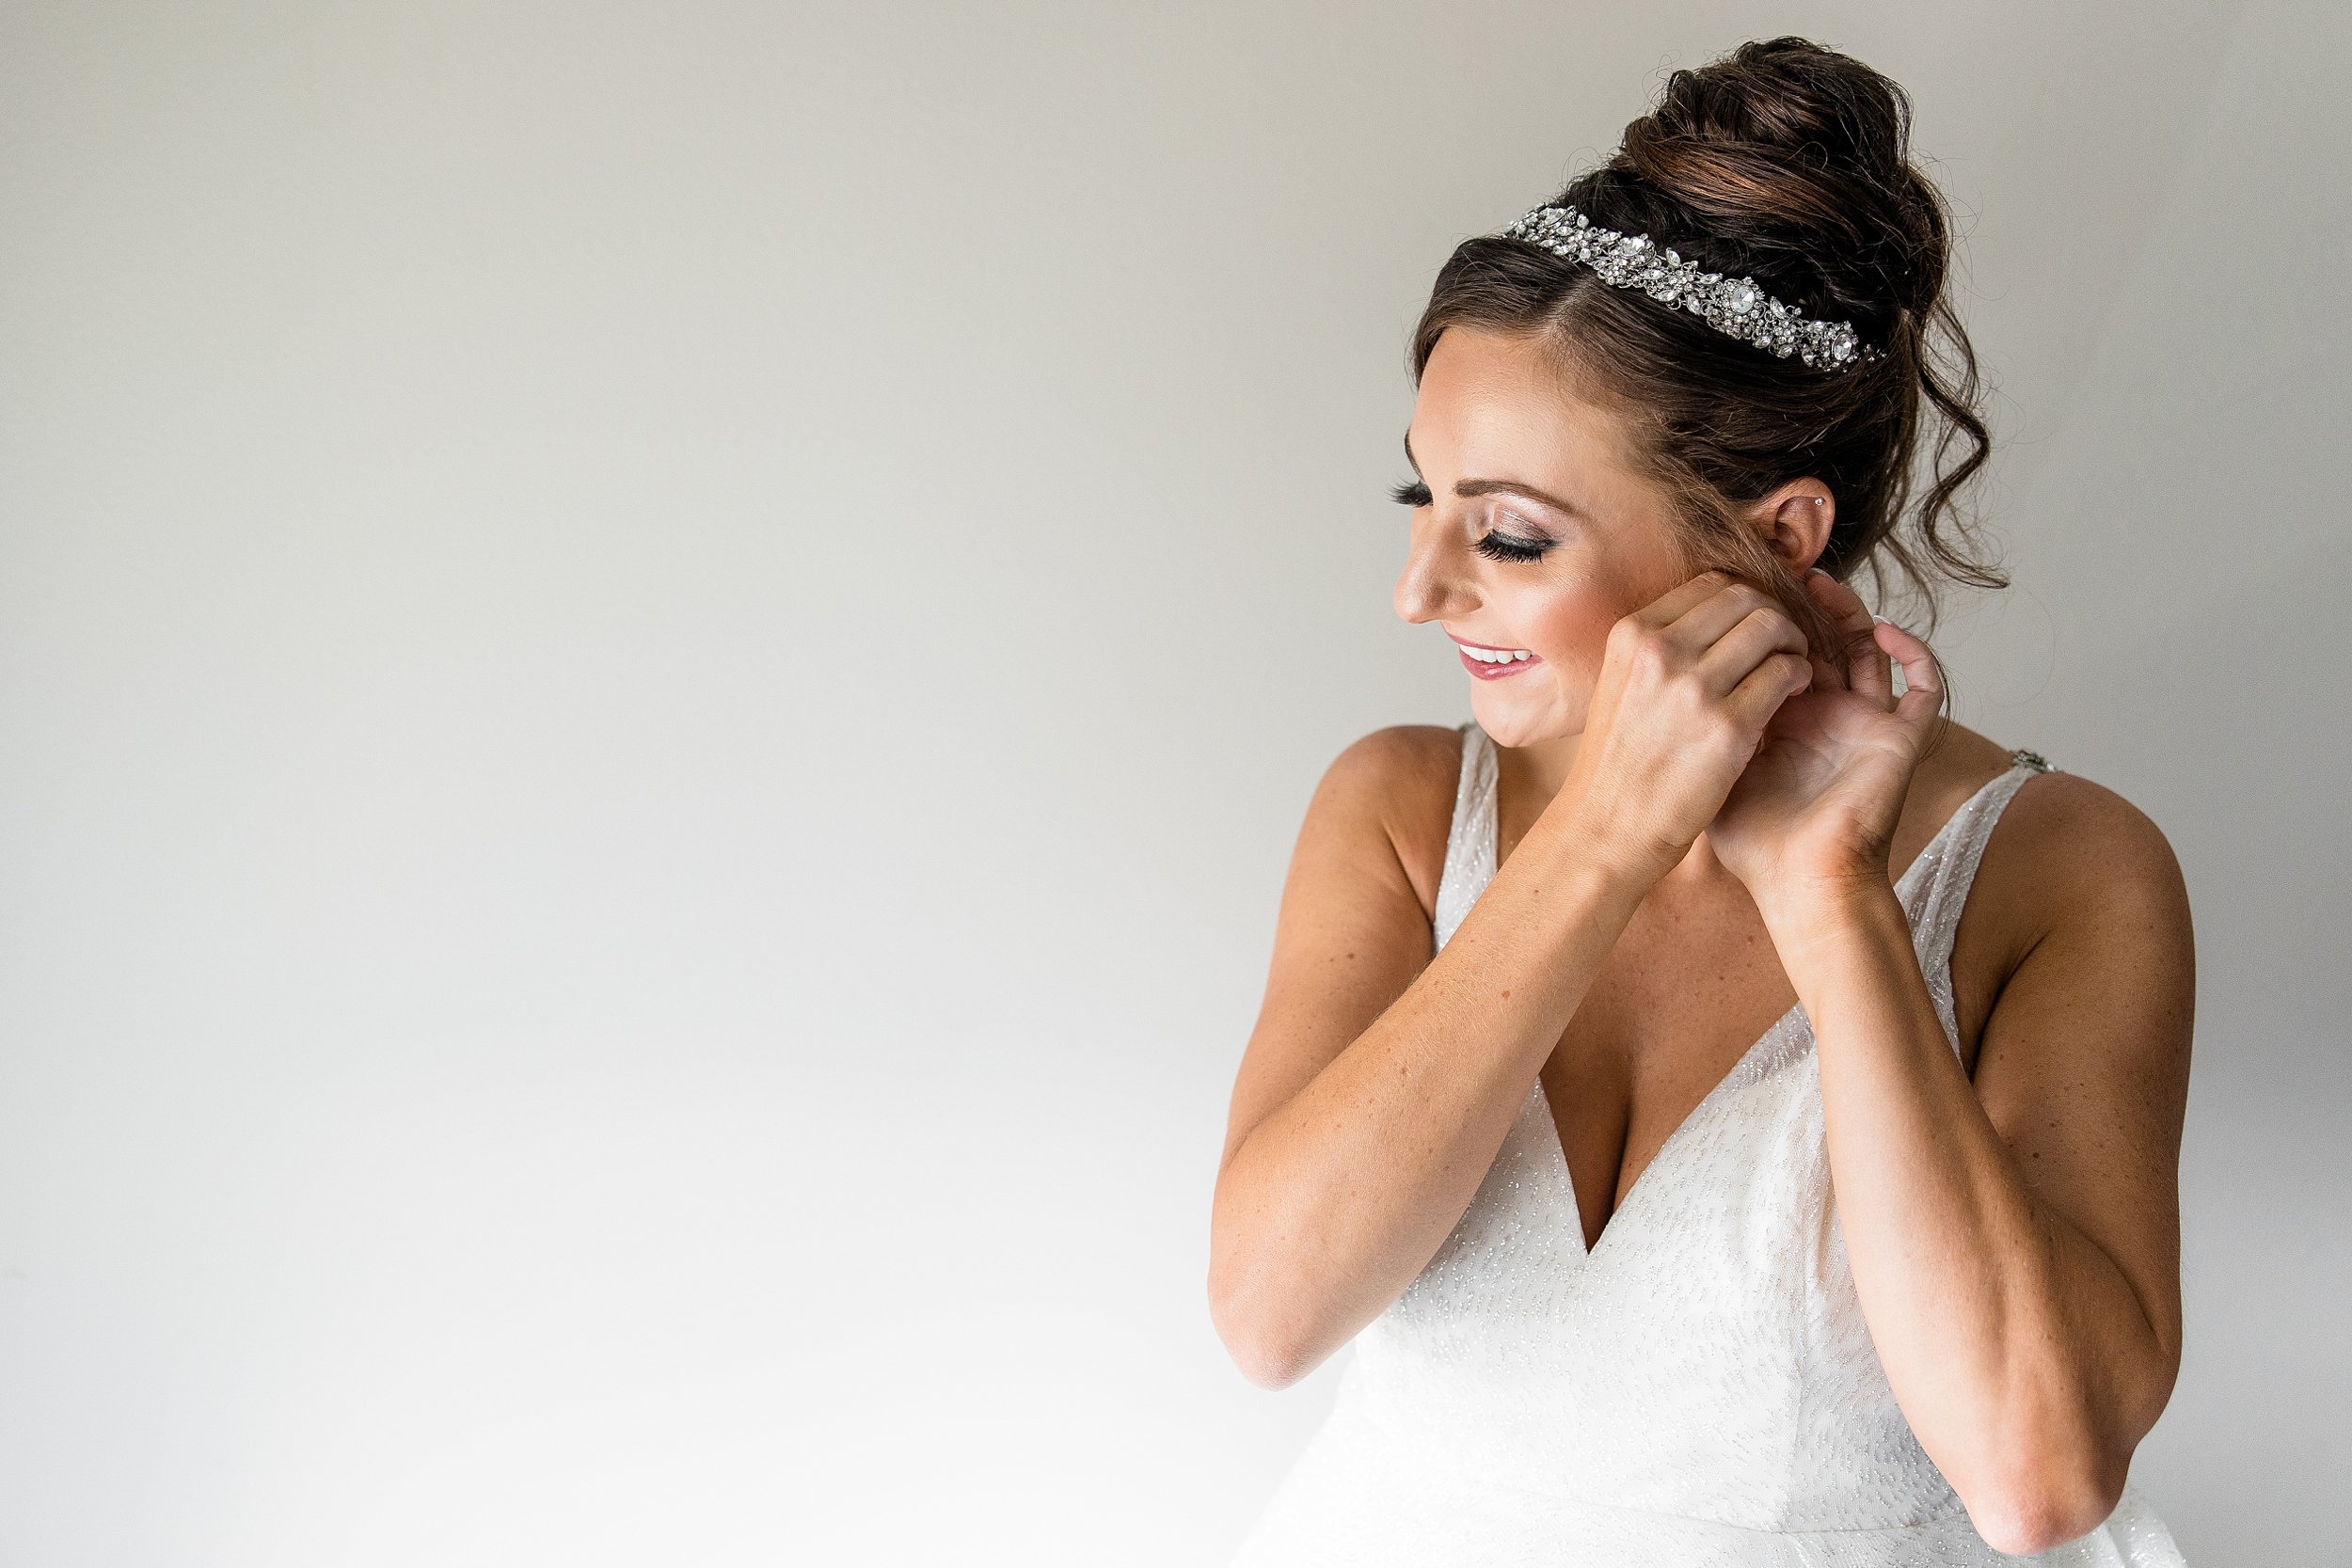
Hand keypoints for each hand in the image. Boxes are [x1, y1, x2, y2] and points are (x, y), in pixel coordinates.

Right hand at [1553, 570, 1816, 887]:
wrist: (1608, 825)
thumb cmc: (1620, 760)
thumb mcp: (1622, 683)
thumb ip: (1661, 647)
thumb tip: (1717, 616)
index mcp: (1632, 634)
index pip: (1711, 584)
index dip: (1744, 600)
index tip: (1753, 628)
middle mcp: (1661, 651)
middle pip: (1746, 597)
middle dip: (1774, 616)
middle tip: (1782, 646)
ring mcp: (1694, 688)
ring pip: (1772, 627)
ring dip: (1793, 643)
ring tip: (1792, 669)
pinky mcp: (1727, 727)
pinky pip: (1785, 673)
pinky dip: (1801, 676)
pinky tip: (1795, 693)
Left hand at [1706, 569, 1946, 914]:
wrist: (1798, 883)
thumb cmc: (1752, 841)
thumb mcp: (1715, 771)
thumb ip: (1697, 727)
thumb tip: (1653, 683)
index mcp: (1785, 719)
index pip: (1778, 652)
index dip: (1763, 621)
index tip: (1736, 592)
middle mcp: (1828, 715)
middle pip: (1823, 640)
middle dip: (1803, 607)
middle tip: (1782, 576)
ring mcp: (1865, 724)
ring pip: (1871, 651)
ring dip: (1852, 614)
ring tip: (1824, 586)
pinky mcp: (1899, 739)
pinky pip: (1924, 688)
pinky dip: (1914, 655)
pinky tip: (1884, 632)